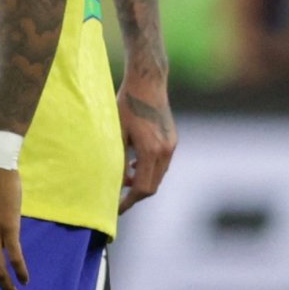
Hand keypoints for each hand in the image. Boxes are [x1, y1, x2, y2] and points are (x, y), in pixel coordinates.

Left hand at [116, 64, 176, 212]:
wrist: (148, 81)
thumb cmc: (126, 104)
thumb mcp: (116, 132)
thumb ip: (118, 158)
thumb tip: (118, 182)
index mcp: (151, 151)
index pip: (142, 188)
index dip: (129, 201)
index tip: (116, 208)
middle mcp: (166, 151)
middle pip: (152, 185)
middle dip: (135, 194)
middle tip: (117, 197)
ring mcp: (171, 145)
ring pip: (158, 175)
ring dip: (143, 181)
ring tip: (124, 178)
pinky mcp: (172, 138)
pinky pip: (162, 163)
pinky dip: (149, 169)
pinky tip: (135, 163)